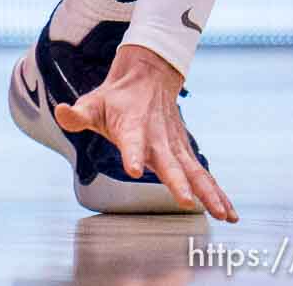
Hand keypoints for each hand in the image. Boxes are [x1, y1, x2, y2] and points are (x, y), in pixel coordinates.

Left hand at [54, 44, 237, 221]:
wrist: (149, 77)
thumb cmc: (117, 97)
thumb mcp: (93, 103)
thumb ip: (78, 115)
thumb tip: (62, 113)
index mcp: (132, 126)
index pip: (131, 141)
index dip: (132, 154)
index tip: (134, 169)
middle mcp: (158, 138)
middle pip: (169, 162)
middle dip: (178, 182)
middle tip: (187, 201)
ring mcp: (175, 147)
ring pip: (195, 172)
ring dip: (209, 193)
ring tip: (222, 215)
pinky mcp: (185, 153)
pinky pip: (204, 176)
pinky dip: (218, 193)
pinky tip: (230, 214)